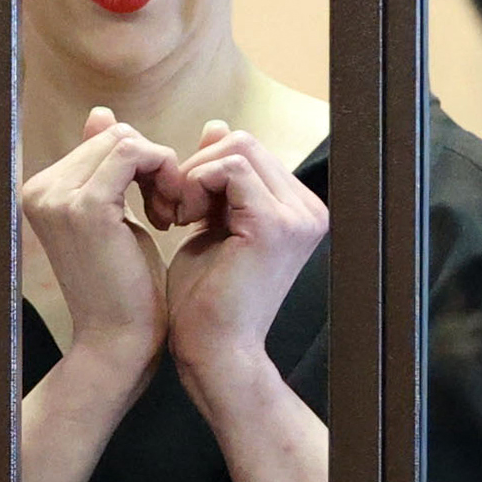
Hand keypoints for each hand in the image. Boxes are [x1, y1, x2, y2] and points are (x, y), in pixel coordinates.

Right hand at [19, 106, 179, 383]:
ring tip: (172, 214)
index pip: (103, 140)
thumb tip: (101, 114)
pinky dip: (166, 172)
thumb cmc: (125, 288)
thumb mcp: (115, 217)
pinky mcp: (86, 205)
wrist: (119, 343)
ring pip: (127, 140)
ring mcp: (57, 196)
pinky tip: (171, 214)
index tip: (162, 205)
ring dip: (163, 170)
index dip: (143, 164)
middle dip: (154, 165)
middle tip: (172, 211)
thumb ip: (104, 167)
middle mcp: (39, 189)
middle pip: (116, 136)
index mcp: (41, 191)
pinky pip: (137, 152)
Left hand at [165, 122, 330, 385]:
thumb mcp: (211, 224)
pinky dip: (196, 184)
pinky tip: (182, 220)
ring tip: (178, 217)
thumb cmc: (205, 300)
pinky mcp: (275, 224)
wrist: (213, 355)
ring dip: (193, 175)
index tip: (180, 208)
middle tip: (173, 211)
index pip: (249, 151)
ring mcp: (298, 215)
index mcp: (298, 210)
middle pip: (244, 141)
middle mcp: (308, 210)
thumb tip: (219, 126)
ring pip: (236, 147)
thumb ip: (218, 179)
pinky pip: (229, 168)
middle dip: (197, 167)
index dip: (205, 169)